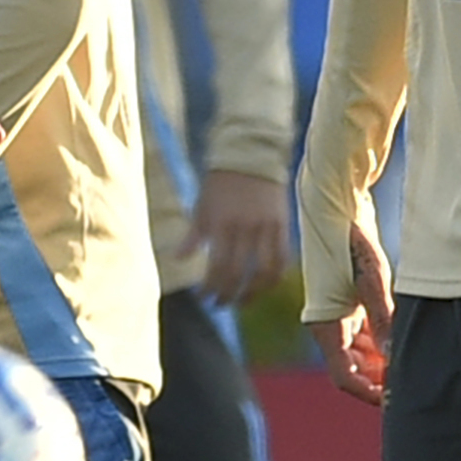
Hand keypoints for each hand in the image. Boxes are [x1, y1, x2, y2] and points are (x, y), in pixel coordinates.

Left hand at [192, 170, 291, 304]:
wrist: (251, 157)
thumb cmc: (220, 185)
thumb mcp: (201, 207)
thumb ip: (192, 236)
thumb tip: (177, 259)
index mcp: (222, 224)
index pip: (218, 267)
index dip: (211, 287)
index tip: (204, 296)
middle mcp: (246, 227)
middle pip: (240, 273)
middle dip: (229, 294)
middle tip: (220, 303)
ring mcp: (267, 227)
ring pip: (266, 271)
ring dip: (254, 292)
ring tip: (242, 301)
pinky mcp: (283, 224)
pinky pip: (283, 259)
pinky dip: (274, 277)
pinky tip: (263, 285)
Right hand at [320, 217, 394, 407]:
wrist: (335, 206)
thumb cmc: (350, 242)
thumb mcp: (372, 282)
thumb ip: (384, 322)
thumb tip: (395, 358)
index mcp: (325, 327)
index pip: (344, 377)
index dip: (369, 392)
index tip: (396, 399)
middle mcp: (329, 326)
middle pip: (354, 368)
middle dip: (380, 378)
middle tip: (412, 381)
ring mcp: (339, 316)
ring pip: (361, 353)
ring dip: (383, 360)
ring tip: (412, 362)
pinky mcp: (350, 304)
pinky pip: (366, 334)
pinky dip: (383, 341)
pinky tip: (403, 339)